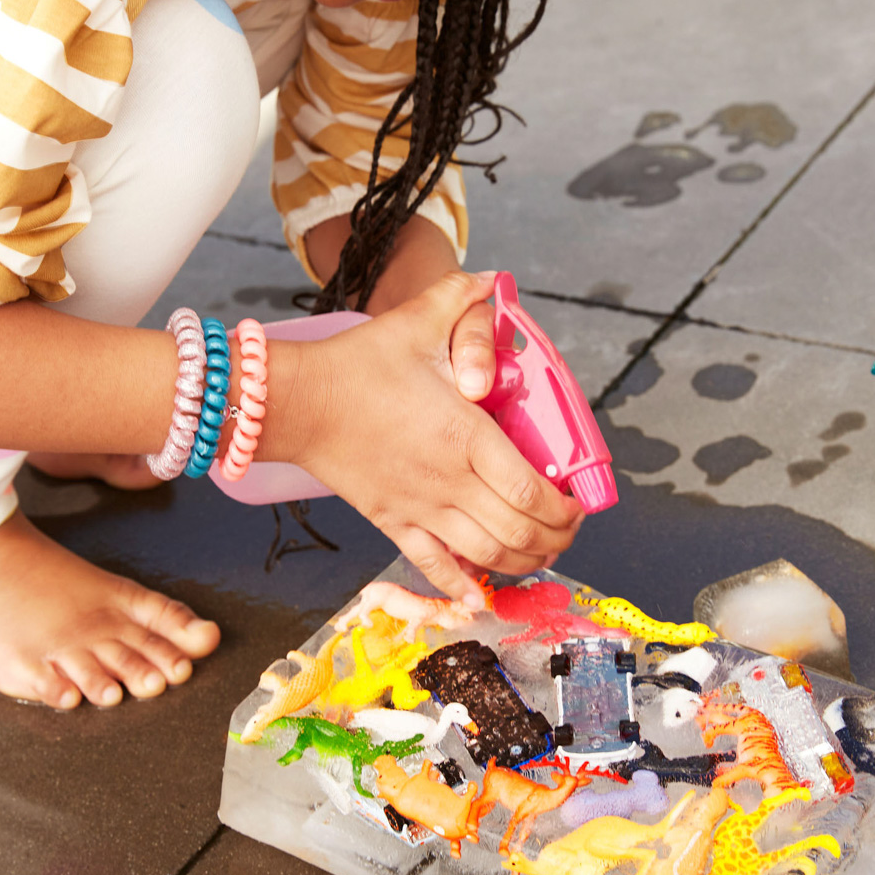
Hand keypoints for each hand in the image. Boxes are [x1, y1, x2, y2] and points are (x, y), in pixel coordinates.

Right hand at [288, 271, 581, 603]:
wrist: (298, 402)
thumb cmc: (359, 364)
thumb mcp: (417, 320)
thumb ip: (460, 296)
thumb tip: (491, 278)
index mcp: (467, 436)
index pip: (533, 492)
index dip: (565, 508)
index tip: (576, 503)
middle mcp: (450, 481)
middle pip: (520, 533)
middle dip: (556, 539)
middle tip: (568, 530)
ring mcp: (421, 508)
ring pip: (487, 556)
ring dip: (523, 562)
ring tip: (540, 554)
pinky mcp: (394, 522)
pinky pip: (434, 567)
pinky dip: (462, 587)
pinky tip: (481, 596)